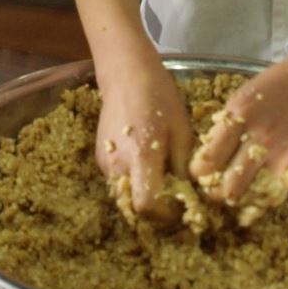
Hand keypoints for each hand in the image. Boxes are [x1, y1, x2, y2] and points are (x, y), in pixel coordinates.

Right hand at [95, 53, 193, 219]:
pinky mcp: (99, 160)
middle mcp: (117, 164)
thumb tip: (188, 194)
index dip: (165, 213)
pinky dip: (133, 187)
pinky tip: (148, 171)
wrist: (125, 75)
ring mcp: (105, 163)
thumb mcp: (182, 132)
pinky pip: (117, 185)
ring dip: (142, 199)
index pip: (146, 205)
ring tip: (162, 184)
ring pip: (123, 199)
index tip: (180, 205)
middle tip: (173, 199)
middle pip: (133, 208)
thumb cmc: (160, 98)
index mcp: (141, 155)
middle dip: (155, 211)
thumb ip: (183, 167)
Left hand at [189, 53, 287, 202]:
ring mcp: (278, 154)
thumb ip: (226, 125)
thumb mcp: (242, 97)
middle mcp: (257, 138)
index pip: (207, 160)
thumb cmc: (276, 87)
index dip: (198, 172)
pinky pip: (272, 191)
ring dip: (238, 198)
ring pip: (250, 194)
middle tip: (213, 190)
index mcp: (237, 117)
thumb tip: (209, 152)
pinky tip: (255, 191)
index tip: (198, 172)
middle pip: (227, 185)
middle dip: (215, 194)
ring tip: (233, 193)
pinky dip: (261, 196)